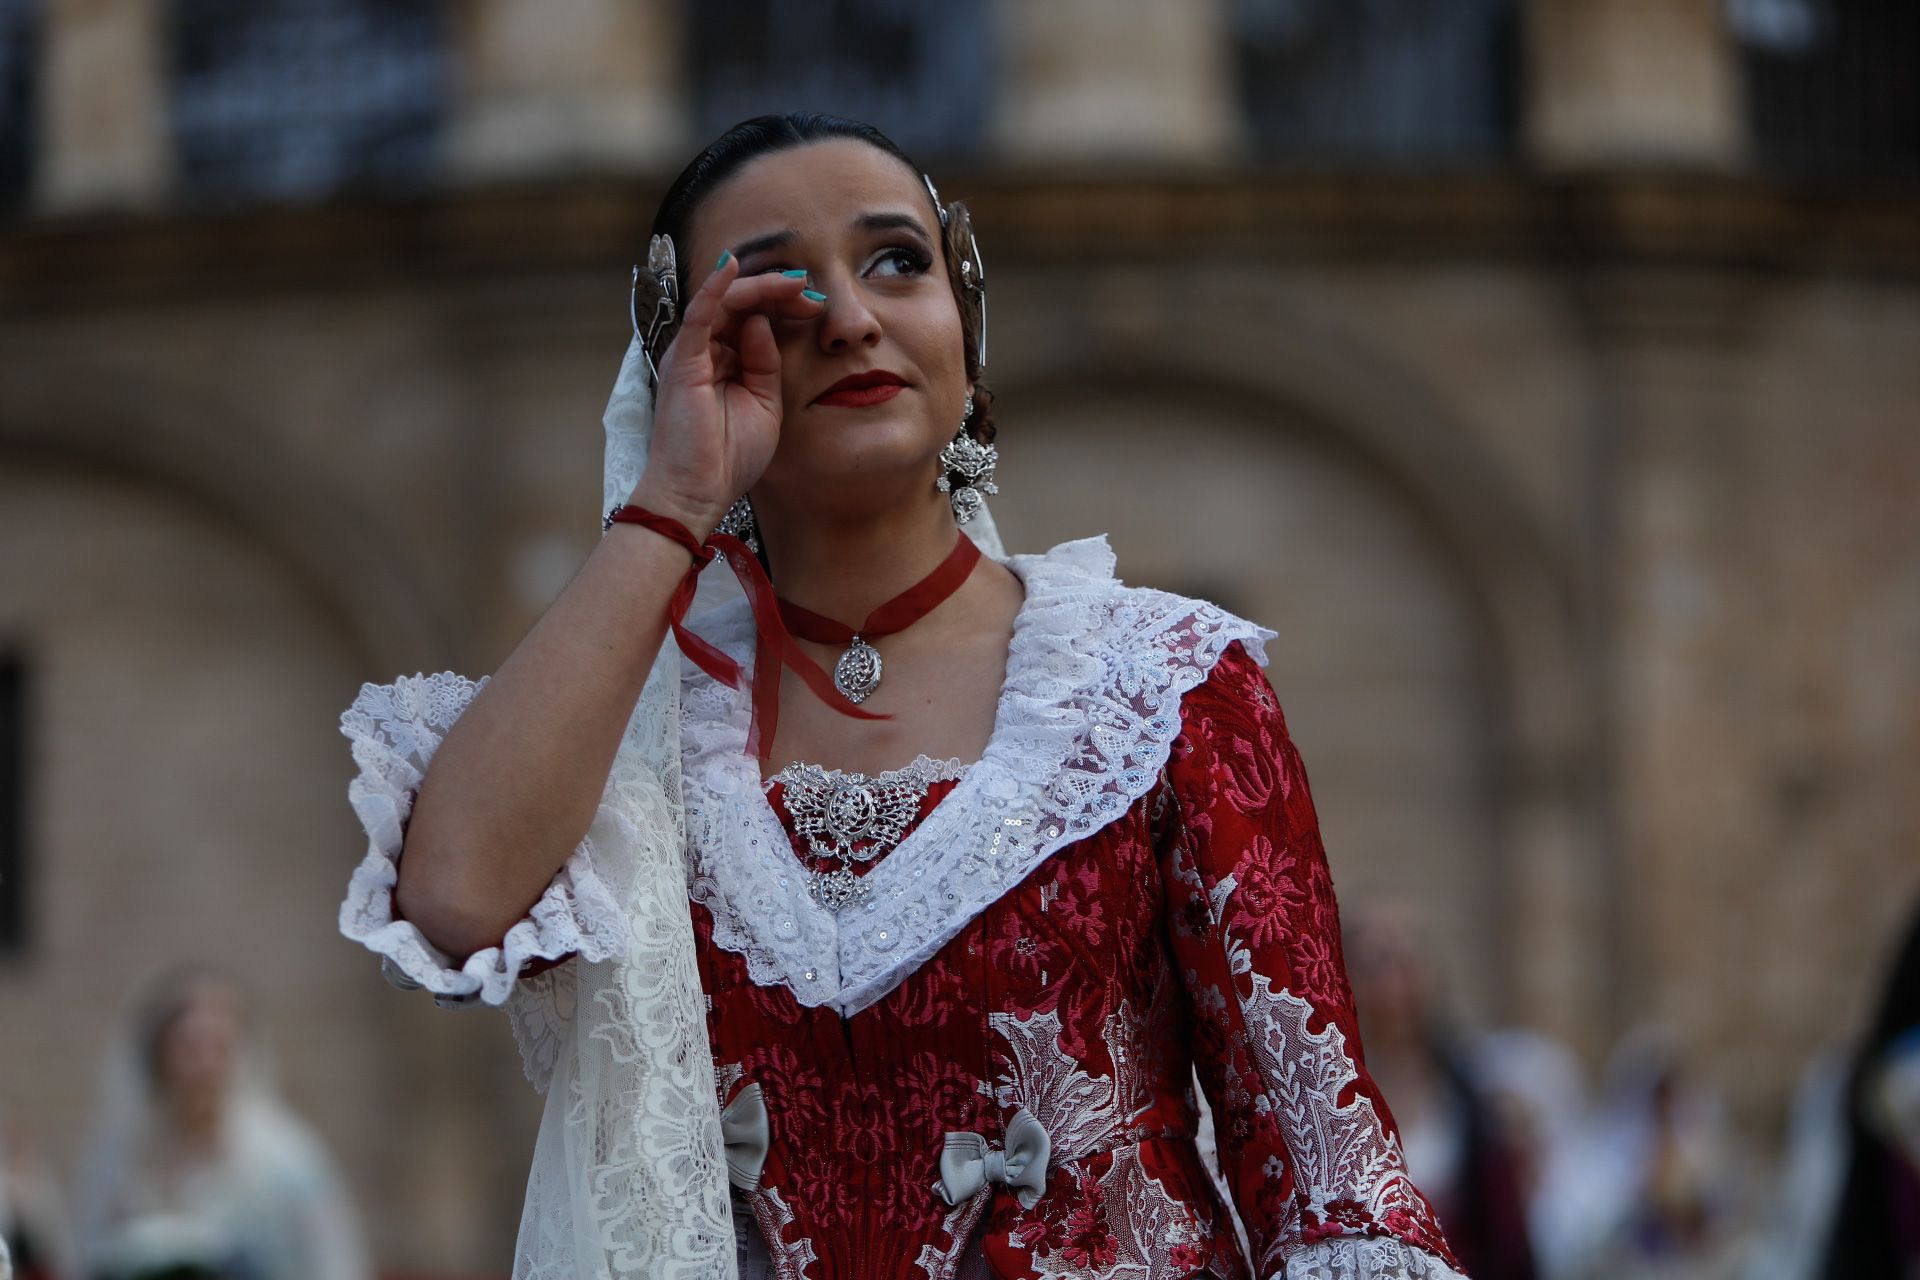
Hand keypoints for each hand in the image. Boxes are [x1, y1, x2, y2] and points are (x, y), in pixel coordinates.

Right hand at [629, 255, 824, 535]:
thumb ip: (767, 362)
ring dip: (760, 288)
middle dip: (779, 293)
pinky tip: (732, 267)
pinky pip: (697, 314)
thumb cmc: (729, 457)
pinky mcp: (682, 360)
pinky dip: (714, 288)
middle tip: (812, 291)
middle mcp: (706, 351)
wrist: (700, 492)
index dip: (785, 306)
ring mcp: (692, 353)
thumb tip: (765, 322)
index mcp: (727, 361)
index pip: (755, 318)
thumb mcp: (765, 402)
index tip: (817, 306)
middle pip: (742, 304)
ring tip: (793, 283)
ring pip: (724, 301)